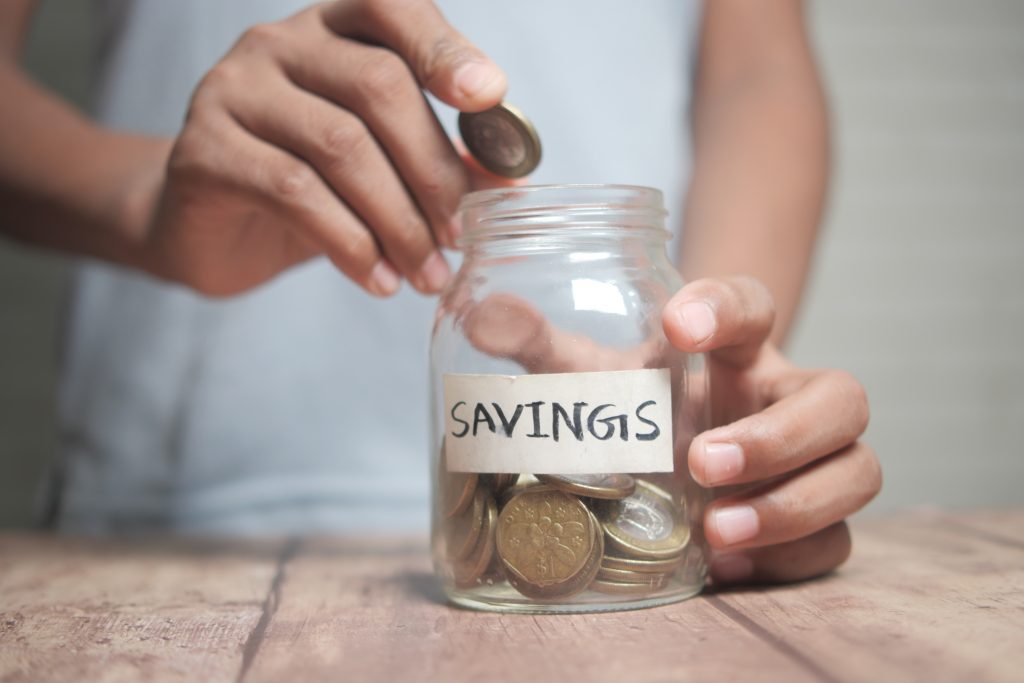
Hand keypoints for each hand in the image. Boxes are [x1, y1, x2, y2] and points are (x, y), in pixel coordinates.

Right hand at [140, 0, 510, 296]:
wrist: (209, 225)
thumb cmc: (307, 184)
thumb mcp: (381, 166)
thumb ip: (441, 161)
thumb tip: (510, 184)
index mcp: (334, 29)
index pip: (393, 8)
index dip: (445, 48)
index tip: (490, 97)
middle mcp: (280, 43)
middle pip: (379, 85)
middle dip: (434, 171)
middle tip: (461, 236)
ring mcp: (234, 90)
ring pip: (341, 145)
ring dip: (399, 221)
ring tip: (427, 274)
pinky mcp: (205, 150)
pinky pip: (294, 192)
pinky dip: (350, 244)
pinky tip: (378, 280)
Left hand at [459, 276, 879, 585]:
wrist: (667, 452)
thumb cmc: (636, 402)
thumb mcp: (588, 373)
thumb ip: (539, 344)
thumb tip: (481, 316)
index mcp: (736, 347)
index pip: (755, 304)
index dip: (727, 306)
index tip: (676, 321)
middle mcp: (786, 397)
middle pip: (841, 398)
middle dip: (781, 433)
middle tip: (701, 458)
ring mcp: (811, 462)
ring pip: (857, 471)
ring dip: (794, 503)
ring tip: (714, 528)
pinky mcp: (814, 522)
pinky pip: (837, 541)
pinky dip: (790, 554)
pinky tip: (726, 565)